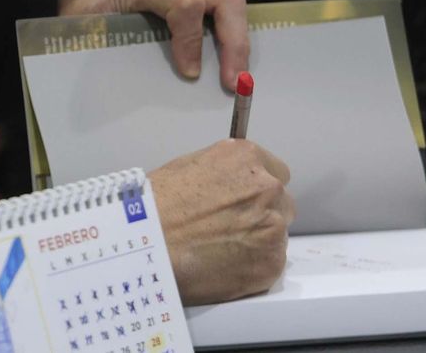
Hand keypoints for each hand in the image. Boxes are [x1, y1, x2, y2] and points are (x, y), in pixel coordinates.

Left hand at [59, 0, 248, 91]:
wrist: (88, 6)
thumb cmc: (92, 23)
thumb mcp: (96, 33)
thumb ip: (118, 51)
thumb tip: (151, 90)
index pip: (185, 4)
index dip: (192, 40)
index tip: (190, 74)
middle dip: (235, 43)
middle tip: (233, 82)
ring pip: (233, 4)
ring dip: (240, 43)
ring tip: (238, 79)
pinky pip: (227, 14)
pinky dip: (234, 41)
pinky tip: (232, 68)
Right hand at [149, 138, 294, 304]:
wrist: (145, 245)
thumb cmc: (156, 206)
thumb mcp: (189, 166)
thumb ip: (224, 171)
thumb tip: (234, 182)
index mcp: (248, 158)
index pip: (276, 171)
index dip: (256, 188)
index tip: (243, 200)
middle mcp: (267, 189)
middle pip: (280, 202)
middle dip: (261, 213)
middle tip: (230, 226)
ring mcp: (273, 228)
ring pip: (276, 234)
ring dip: (258, 240)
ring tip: (222, 249)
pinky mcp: (270, 263)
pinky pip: (271, 263)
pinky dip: (253, 266)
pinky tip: (225, 264)